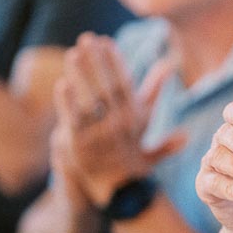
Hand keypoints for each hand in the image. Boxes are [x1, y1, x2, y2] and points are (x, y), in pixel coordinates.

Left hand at [52, 34, 186, 208]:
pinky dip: (68, 103)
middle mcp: (120, 126)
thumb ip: (154, 94)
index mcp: (135, 119)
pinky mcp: (80, 146)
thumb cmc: (131, 157)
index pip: (126, 84)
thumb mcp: (146, 123)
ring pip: (89, 101)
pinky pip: (74, 120)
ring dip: (81, 76)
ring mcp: (100, 137)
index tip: (106, 42)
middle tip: (87, 39)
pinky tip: (62, 84)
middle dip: (97, 62)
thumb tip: (169, 64)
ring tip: (73, 54)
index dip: (115, 62)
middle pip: (107, 88)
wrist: (118, 193)